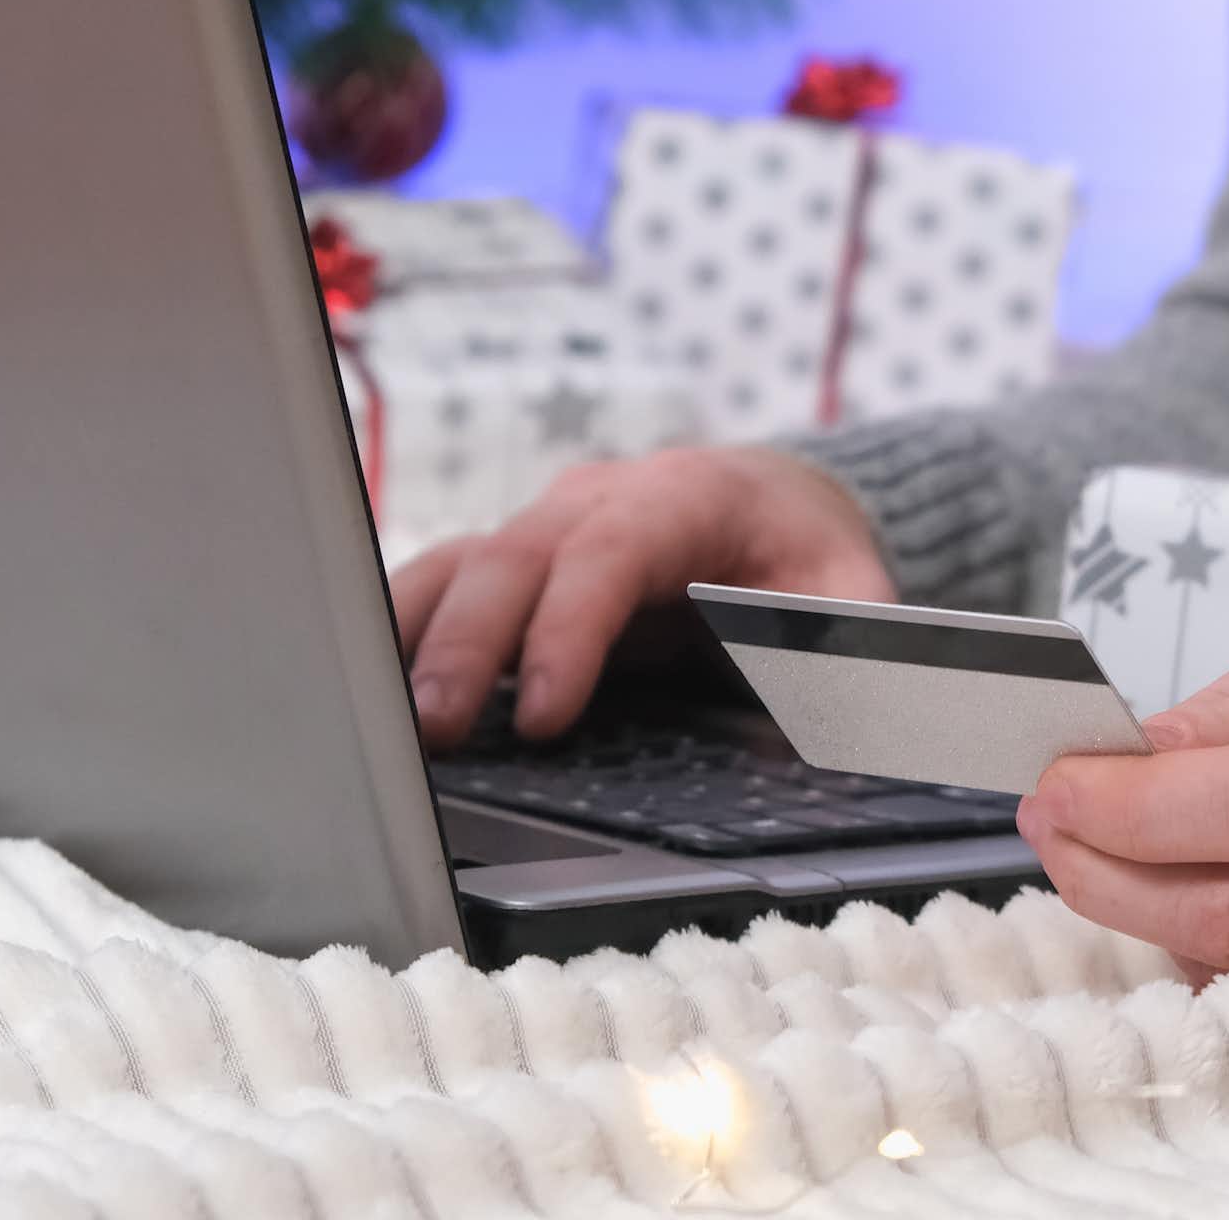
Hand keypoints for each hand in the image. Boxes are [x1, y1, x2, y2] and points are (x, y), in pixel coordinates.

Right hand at [392, 447, 891, 746]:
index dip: (569, 629)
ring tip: (379, 720)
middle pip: (514, 560)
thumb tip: (866, 713)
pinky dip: (400, 631)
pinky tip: (362, 690)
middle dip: (470, 645)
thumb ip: (855, 642)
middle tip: (436, 729)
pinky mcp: (516, 562)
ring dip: (416, 638)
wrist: (775, 501)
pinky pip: (443, 585)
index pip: (608, 555)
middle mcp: (595, 502)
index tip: (548, 712)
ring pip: (459, 564)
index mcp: (680, 498)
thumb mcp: (853, 588)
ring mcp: (545, 527)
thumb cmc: (809, 551)